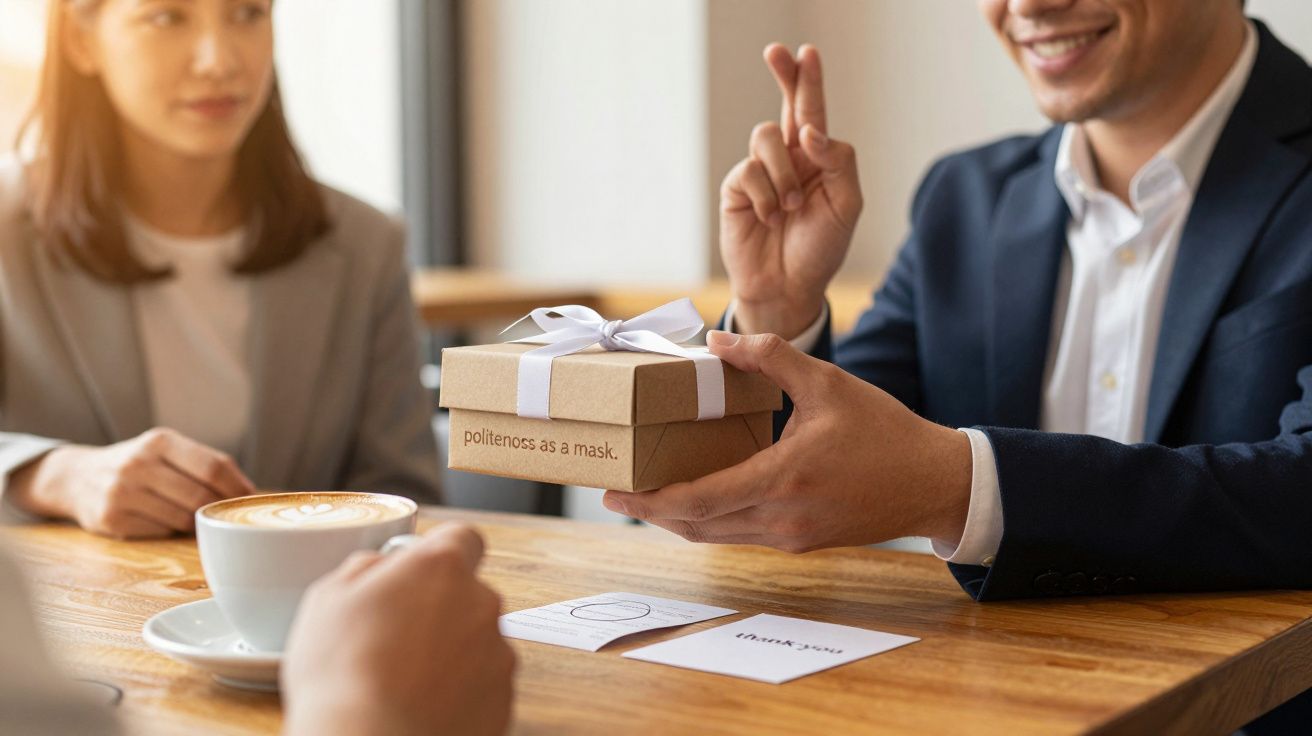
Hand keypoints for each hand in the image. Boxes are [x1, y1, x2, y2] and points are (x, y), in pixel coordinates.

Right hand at [7, 427, 253, 538]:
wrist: (79, 477)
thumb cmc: (142, 465)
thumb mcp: (168, 451)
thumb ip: (207, 465)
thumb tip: (253, 493)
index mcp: (160, 441)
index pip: (214, 468)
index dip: (238, 488)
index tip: (249, 500)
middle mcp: (139, 463)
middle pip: (200, 497)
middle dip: (218, 510)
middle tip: (225, 516)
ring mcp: (122, 492)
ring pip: (182, 519)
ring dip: (195, 523)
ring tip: (192, 516)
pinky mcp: (111, 518)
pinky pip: (160, 532)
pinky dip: (170, 531)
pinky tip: (164, 521)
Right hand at [282, 524, 514, 735]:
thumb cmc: (344, 675)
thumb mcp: (328, 599)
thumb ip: (364, 569)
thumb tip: (378, 567)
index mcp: (441, 568)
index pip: (463, 538)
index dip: (438, 552)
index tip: (418, 571)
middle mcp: (481, 603)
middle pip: (466, 593)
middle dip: (438, 608)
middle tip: (394, 637)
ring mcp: (498, 653)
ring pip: (475, 640)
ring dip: (449, 652)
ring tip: (403, 680)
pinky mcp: (504, 698)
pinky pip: (482, 682)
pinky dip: (459, 690)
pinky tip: (422, 704)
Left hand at [603, 332, 971, 552]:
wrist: (934, 482)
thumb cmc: (884, 431)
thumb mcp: (828, 383)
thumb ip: (771, 357)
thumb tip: (718, 342)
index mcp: (783, 478)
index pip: (699, 501)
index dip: (652, 501)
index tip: (617, 493)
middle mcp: (781, 516)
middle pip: (697, 526)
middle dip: (652, 513)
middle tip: (617, 495)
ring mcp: (791, 535)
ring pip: (717, 536)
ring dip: (679, 519)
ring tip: (649, 497)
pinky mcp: (801, 541)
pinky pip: (741, 535)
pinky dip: (711, 521)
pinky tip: (699, 498)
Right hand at [721, 44, 862, 339]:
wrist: (788, 286)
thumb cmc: (820, 248)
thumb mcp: (846, 205)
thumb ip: (838, 162)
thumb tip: (810, 132)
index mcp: (818, 159)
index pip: (812, 112)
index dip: (809, 80)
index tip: (807, 51)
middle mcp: (789, 159)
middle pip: (783, 106)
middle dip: (783, 75)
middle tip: (776, 51)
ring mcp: (760, 172)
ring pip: (766, 139)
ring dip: (784, 174)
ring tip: (791, 208)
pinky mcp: (736, 188)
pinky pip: (748, 172)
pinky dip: (764, 197)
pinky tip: (769, 218)